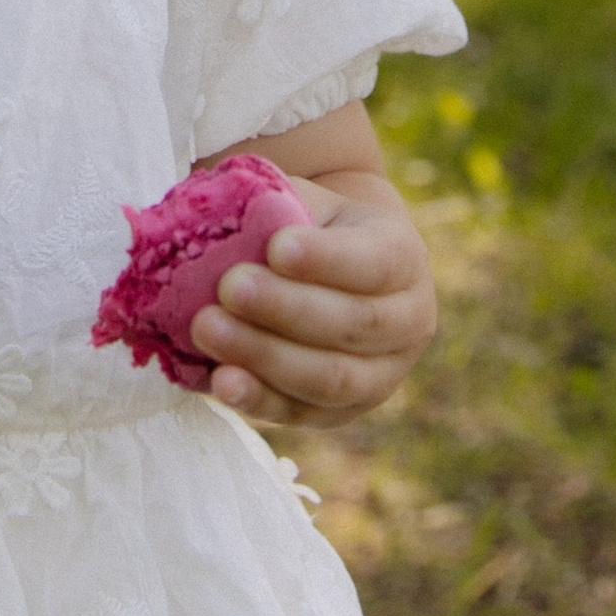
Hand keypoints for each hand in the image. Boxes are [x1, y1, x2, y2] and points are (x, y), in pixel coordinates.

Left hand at [189, 173, 436, 424]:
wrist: (324, 266)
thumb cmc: (307, 226)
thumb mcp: (304, 202)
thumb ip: (278, 208)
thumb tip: (227, 222)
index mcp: (404, 257)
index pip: (376, 262)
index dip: (327, 259)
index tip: (276, 246)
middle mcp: (407, 322)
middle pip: (354, 324)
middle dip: (287, 308)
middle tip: (229, 287)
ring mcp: (380, 377)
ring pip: (331, 379)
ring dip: (266, 356)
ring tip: (207, 328)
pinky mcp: (339, 414)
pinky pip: (300, 413)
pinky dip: (259, 400)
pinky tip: (222, 380)